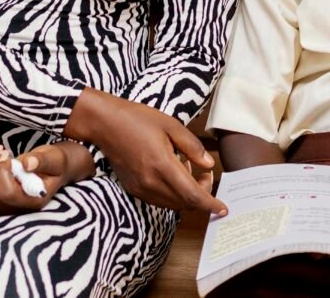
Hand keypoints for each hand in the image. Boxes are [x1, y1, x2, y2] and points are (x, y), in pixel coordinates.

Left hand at [0, 141, 93, 213]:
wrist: (51, 169)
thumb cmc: (55, 164)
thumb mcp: (56, 159)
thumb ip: (43, 161)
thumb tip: (27, 163)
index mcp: (31, 202)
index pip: (7, 194)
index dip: (3, 173)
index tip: (9, 157)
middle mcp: (11, 209)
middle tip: (4, 152)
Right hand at [64, 87, 226, 214]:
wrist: (105, 124)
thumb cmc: (138, 119)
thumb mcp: (171, 125)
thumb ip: (192, 147)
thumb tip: (208, 164)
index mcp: (162, 165)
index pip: (192, 195)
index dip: (210, 204)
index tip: (223, 209)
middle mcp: (150, 182)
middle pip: (184, 203)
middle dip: (202, 196)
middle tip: (206, 175)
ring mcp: (140, 188)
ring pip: (172, 205)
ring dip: (187, 196)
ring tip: (190, 172)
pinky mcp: (133, 189)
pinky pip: (159, 201)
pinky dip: (173, 195)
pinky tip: (174, 175)